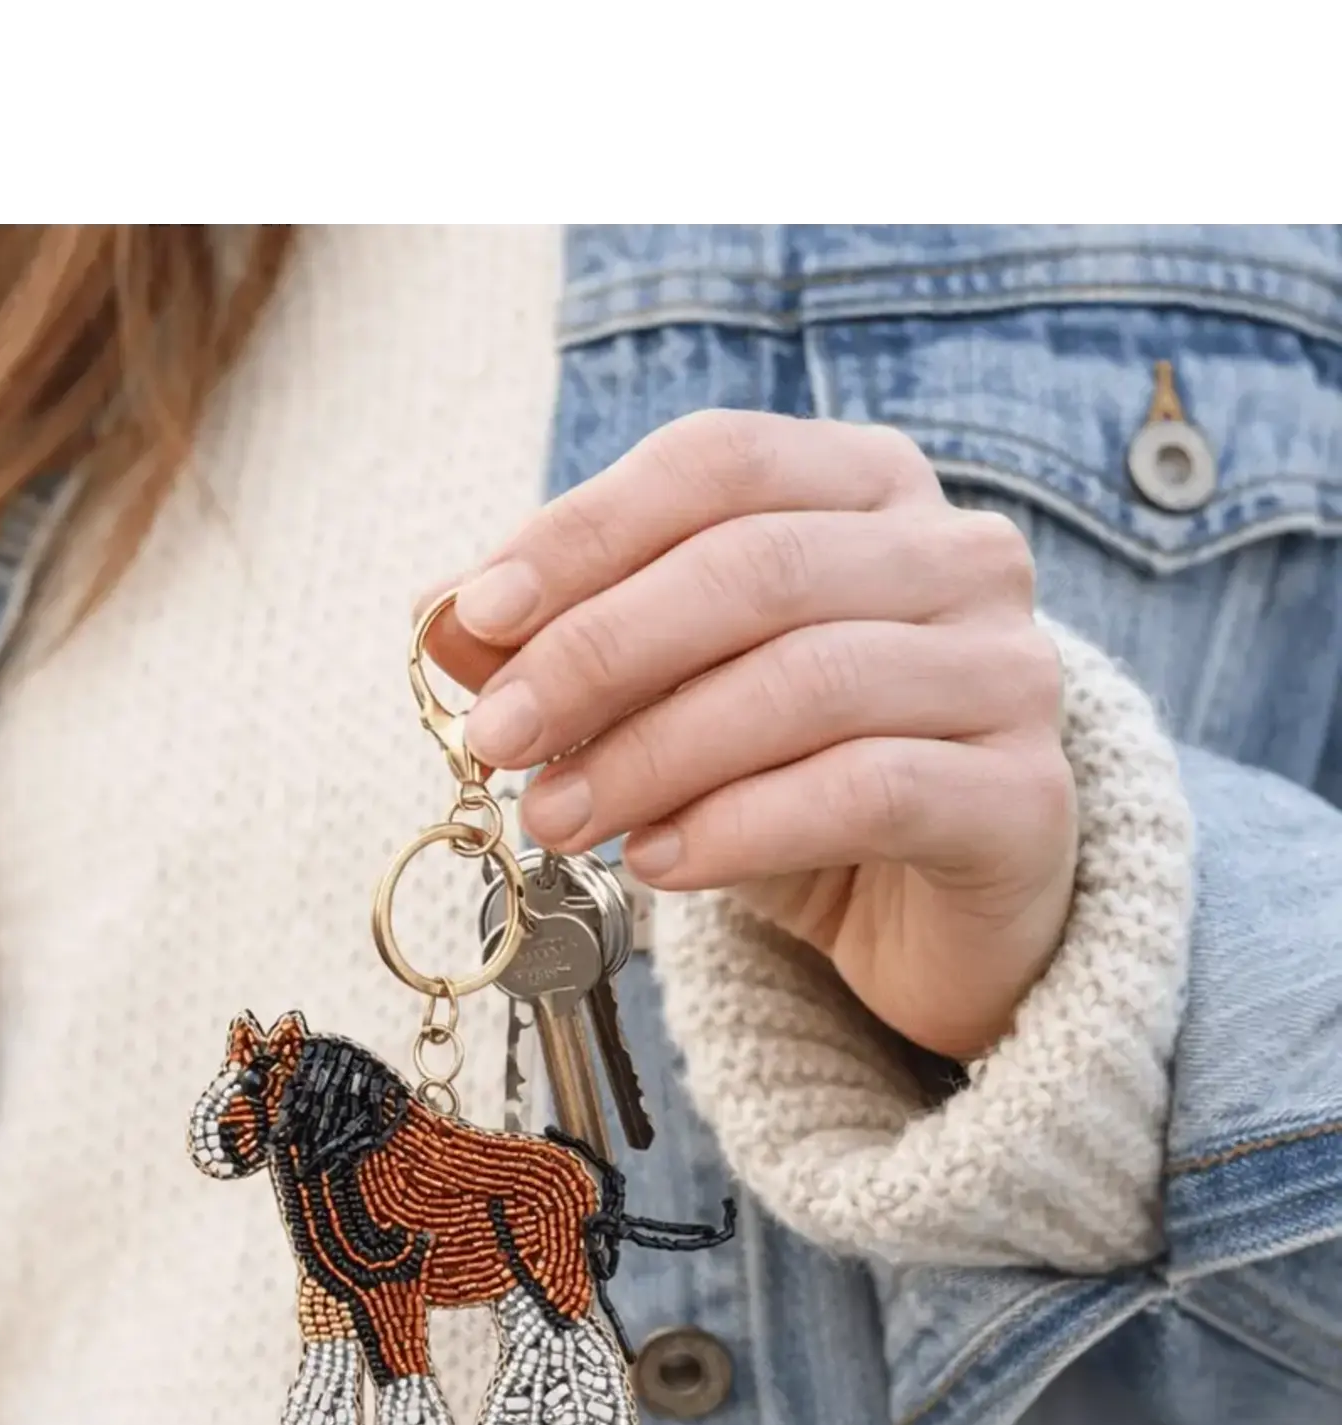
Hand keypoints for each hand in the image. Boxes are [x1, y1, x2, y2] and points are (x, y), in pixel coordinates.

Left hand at [420, 410, 1075, 1062]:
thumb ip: (574, 645)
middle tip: (498, 738)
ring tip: (558, 818)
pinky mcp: (1025, 798)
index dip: (586, 532)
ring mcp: (1009, 672)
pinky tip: (660, 865)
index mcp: (867, 488)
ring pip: (808, 680)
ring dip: (653, 753)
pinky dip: (741, 826)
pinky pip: (868, 791)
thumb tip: (443, 619)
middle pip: (756, 567)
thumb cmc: (794, 780)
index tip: (478, 618)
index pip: (717, 464)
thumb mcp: (673, 699)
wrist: (935, 917)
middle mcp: (958, 556)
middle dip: (600, 653)